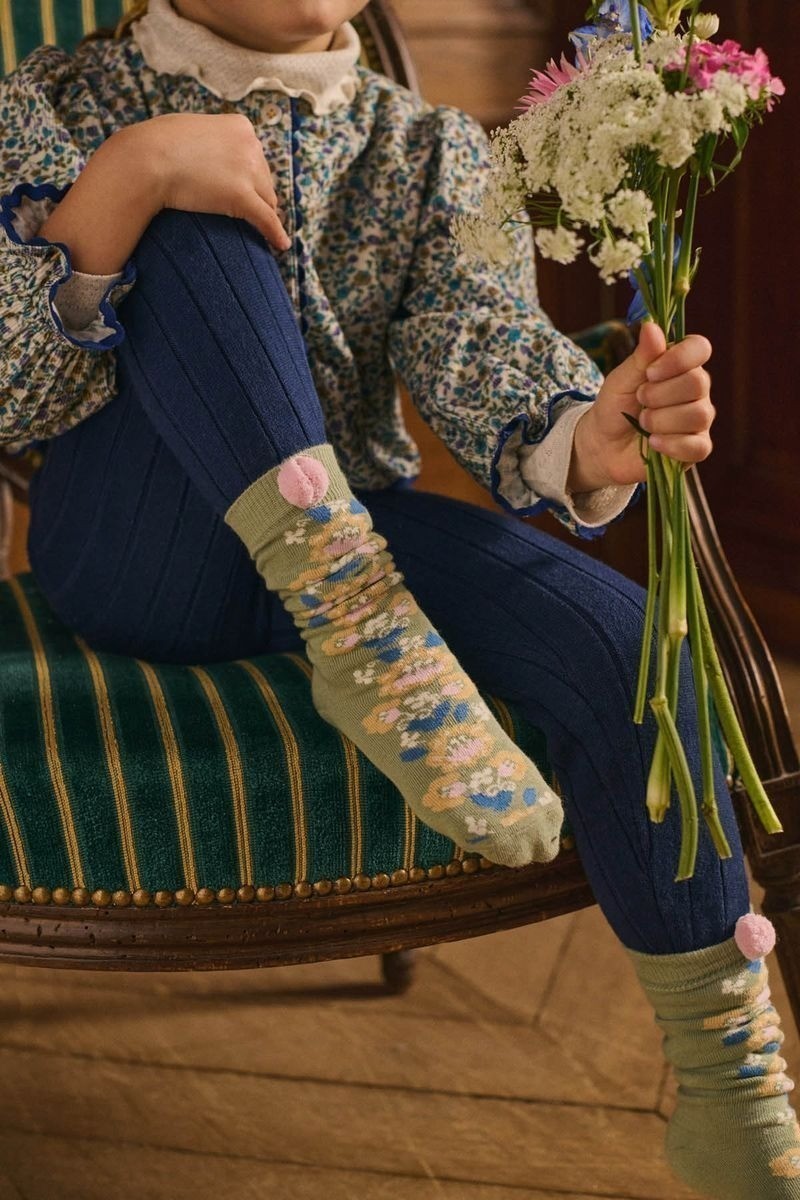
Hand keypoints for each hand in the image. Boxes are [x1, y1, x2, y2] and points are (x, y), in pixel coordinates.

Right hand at [135, 112, 290, 250]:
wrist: (146, 158)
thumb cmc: (157, 145)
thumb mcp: (192, 130)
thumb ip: (210, 141)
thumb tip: (210, 156)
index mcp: (241, 126)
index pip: (255, 157)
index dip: (248, 176)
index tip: (242, 190)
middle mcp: (251, 145)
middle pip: (264, 179)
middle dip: (255, 196)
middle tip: (245, 214)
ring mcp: (248, 170)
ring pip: (267, 200)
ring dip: (261, 214)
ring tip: (260, 232)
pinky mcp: (242, 196)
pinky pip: (267, 219)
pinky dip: (275, 234)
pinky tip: (280, 245)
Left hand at [568, 323, 715, 490]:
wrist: (603, 445)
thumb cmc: (615, 406)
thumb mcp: (622, 379)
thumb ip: (641, 356)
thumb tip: (651, 325)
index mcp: (681, 365)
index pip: (700, 348)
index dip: (678, 359)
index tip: (650, 372)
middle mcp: (696, 390)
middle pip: (698, 383)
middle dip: (660, 394)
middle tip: (639, 400)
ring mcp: (699, 419)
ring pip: (698, 415)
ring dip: (661, 420)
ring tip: (642, 422)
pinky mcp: (695, 448)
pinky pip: (697, 446)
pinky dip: (672, 444)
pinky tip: (653, 443)